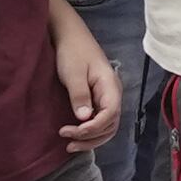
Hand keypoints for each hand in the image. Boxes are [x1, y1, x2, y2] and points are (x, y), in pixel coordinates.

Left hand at [50, 4, 124, 150]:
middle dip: (91, 138)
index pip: (110, 114)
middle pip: (111, 125)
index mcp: (110, 86)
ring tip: (70, 144)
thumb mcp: (73, 73)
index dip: (93, 128)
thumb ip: (80, 95)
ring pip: (106, 126)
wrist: (70, 36)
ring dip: (91, 138)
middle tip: (68, 142)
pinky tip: (76, 135)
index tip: (72, 131)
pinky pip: (99, 120)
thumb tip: (85, 119)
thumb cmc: (72, 51)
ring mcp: (106, 97)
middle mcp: (112, 94)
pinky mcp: (97, 98)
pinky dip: (89, 132)